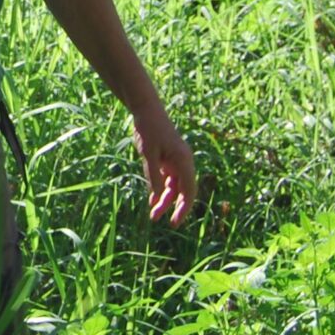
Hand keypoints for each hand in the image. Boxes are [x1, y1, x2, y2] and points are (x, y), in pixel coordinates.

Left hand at [131, 107, 196, 225]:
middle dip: (174, 207)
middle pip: (182, 191)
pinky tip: (152, 201)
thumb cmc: (148, 130)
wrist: (146, 110)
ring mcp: (176, 161)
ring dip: (164, 200)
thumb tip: (156, 198)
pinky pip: (166, 179)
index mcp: (184, 161)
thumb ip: (152, 176)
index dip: (184, 208)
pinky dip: (160, 189)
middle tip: (166, 223)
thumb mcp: (148, 154)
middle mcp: (183, 162)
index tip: (175, 222)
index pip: (189, 191)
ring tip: (153, 215)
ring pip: (173, 187)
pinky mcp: (167, 159)